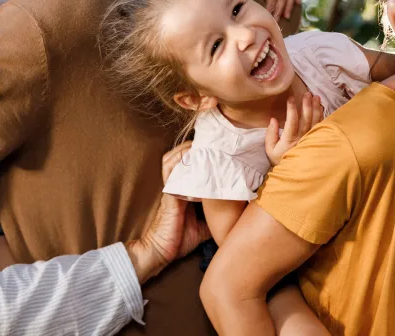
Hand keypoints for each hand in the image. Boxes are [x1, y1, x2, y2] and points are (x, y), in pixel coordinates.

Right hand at [127, 142, 209, 282]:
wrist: (160, 252)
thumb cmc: (179, 239)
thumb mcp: (203, 228)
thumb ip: (214, 219)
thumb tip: (233, 219)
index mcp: (185, 191)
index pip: (192, 166)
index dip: (202, 155)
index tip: (216, 148)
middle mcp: (177, 186)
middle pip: (180, 157)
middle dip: (192, 147)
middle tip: (209, 141)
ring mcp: (171, 188)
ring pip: (172, 160)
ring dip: (184, 151)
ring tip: (198, 145)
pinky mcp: (169, 194)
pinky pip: (171, 172)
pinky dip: (178, 161)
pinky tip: (189, 156)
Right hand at [265, 93, 322, 165]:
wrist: (294, 173)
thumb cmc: (280, 159)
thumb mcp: (270, 149)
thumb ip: (271, 134)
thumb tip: (273, 119)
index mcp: (290, 139)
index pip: (292, 121)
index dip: (291, 108)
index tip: (290, 98)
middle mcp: (302, 138)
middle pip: (307, 119)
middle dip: (307, 105)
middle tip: (307, 93)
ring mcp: (311, 139)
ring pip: (316, 121)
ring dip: (316, 108)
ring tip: (316, 96)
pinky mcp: (317, 140)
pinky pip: (321, 126)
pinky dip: (322, 115)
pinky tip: (321, 107)